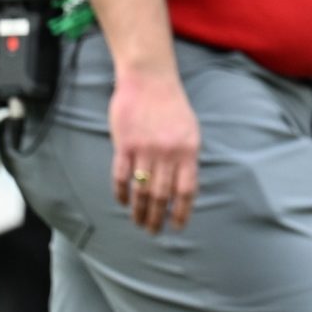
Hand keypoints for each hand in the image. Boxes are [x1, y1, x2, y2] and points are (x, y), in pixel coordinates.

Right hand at [108, 64, 199, 234]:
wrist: (149, 80)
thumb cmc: (172, 106)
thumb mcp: (190, 130)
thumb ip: (186, 158)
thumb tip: (183, 188)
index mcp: (189, 149)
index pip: (187, 190)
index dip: (182, 211)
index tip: (177, 226)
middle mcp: (168, 152)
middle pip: (162, 195)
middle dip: (157, 217)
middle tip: (153, 231)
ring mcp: (145, 149)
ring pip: (141, 190)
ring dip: (139, 210)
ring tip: (139, 223)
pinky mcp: (124, 145)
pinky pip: (121, 176)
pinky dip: (121, 193)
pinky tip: (122, 202)